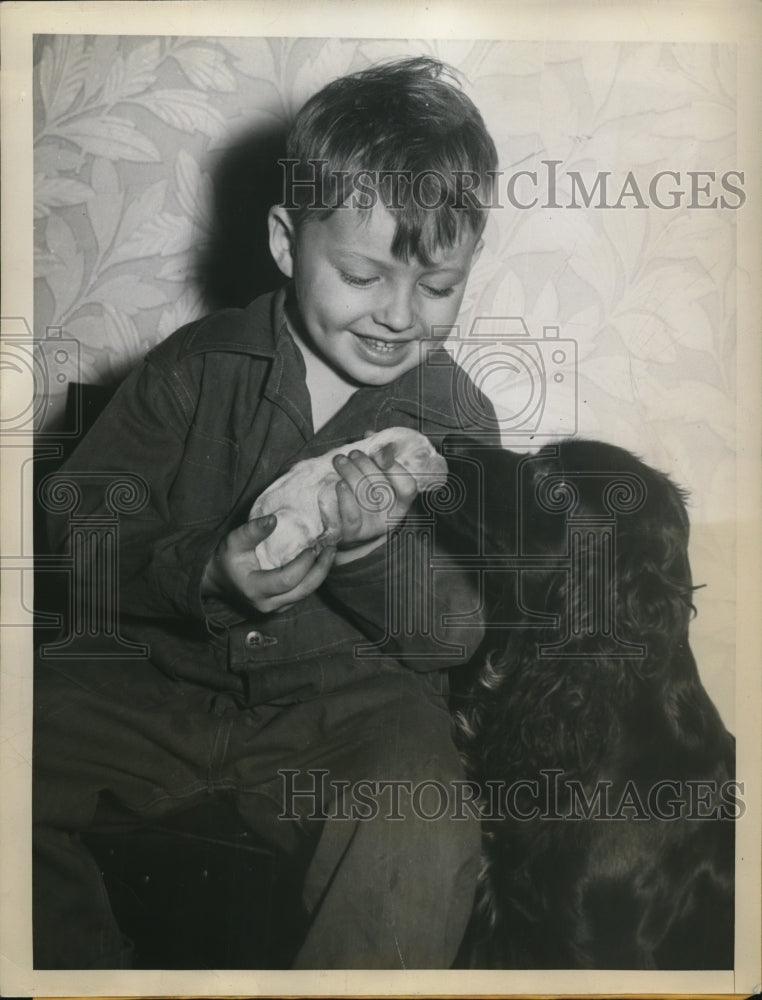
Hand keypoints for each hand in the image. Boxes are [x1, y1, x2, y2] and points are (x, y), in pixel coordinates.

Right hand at [201, 515, 335, 613]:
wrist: (219, 578)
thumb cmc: (227, 557)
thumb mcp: (234, 540)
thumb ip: (253, 530)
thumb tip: (274, 519)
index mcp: (255, 589)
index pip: (287, 580)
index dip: (303, 564)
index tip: (313, 547)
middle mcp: (267, 604)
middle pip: (303, 590)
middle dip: (321, 569)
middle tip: (332, 549)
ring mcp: (276, 608)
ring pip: (305, 593)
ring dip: (319, 574)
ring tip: (329, 553)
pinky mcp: (281, 606)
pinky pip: (302, 593)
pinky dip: (312, 578)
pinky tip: (319, 562)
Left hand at [332, 448, 417, 549]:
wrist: (349, 529)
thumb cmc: (366, 498)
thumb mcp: (377, 479)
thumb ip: (377, 457)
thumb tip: (370, 433)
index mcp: (402, 502)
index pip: (408, 487)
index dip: (395, 468)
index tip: (380, 451)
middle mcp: (390, 516)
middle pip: (381, 487)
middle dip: (366, 465)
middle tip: (353, 453)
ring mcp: (372, 526)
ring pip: (364, 496)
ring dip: (350, 473)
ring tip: (340, 460)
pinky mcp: (353, 533)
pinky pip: (350, 515)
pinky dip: (344, 497)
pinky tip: (338, 483)